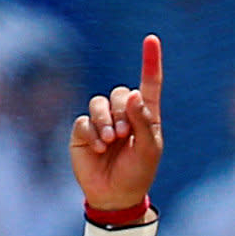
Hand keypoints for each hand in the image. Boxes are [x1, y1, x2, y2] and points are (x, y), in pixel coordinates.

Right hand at [72, 34, 166, 214]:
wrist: (114, 195)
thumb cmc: (137, 173)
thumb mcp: (148, 150)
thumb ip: (143, 122)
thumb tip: (135, 95)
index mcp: (145, 116)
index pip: (149, 84)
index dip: (150, 62)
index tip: (151, 39)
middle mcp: (123, 114)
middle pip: (121, 92)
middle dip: (122, 111)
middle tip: (124, 134)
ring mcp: (102, 121)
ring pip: (99, 102)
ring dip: (106, 120)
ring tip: (111, 141)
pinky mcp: (83, 131)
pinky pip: (84, 120)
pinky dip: (92, 133)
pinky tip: (98, 148)